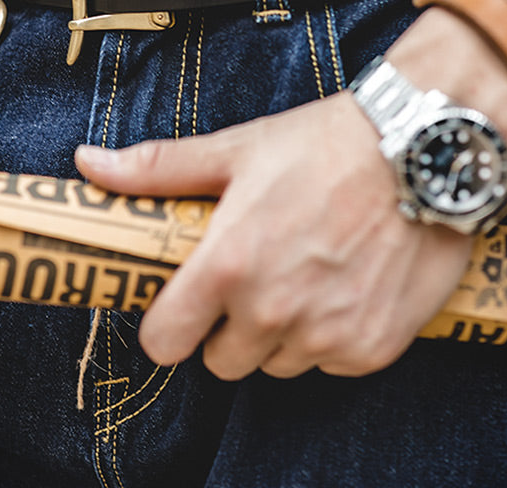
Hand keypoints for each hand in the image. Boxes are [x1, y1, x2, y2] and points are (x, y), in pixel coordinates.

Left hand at [76, 92, 473, 380]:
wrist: (418, 151)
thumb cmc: (322, 145)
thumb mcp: (236, 149)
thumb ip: (158, 168)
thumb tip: (87, 162)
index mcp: (227, 266)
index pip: (164, 342)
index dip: (168, 325)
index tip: (184, 307)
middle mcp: (273, 310)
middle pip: (221, 362)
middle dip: (228, 329)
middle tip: (255, 279)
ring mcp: (326, 335)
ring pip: (277, 363)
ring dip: (281, 334)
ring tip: (304, 276)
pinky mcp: (372, 347)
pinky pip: (330, 362)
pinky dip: (331, 335)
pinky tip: (345, 285)